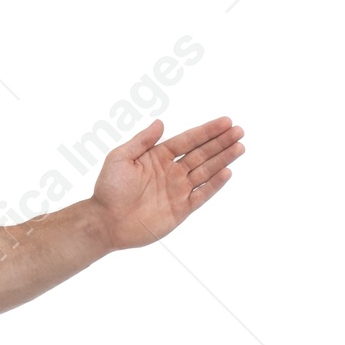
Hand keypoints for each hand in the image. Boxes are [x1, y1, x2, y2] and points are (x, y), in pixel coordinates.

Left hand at [91, 115, 244, 250]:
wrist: (105, 222)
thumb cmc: (108, 190)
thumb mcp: (120, 158)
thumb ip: (141, 141)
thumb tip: (160, 123)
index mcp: (158, 157)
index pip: (188, 140)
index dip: (207, 131)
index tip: (226, 122)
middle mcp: (171, 172)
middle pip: (201, 153)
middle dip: (221, 142)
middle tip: (239, 131)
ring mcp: (177, 191)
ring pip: (205, 172)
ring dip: (223, 159)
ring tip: (239, 147)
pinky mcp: (180, 210)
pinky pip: (201, 196)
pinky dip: (214, 185)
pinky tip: (227, 172)